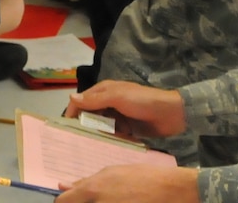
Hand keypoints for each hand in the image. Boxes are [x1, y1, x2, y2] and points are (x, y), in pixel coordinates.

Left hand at [55, 165, 199, 202]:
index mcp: (93, 189)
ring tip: (116, 199)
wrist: (173, 191)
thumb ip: (88, 182)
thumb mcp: (114, 173)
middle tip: (99, 199)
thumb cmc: (143, 177)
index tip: (72, 202)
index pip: (63, 202)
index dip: (65, 202)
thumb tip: (64, 186)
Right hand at [65, 80, 187, 138]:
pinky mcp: (126, 128)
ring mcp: (117, 116)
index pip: (81, 100)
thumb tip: (71, 98)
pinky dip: (109, 139)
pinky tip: (107, 147)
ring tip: (90, 147)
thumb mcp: (118, 97)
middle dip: (84, 126)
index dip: (73, 112)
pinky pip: (112, 135)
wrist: (171, 114)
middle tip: (76, 143)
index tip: (67, 129)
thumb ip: (95, 99)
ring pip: (100, 126)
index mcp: (104, 91)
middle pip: (89, 115)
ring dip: (97, 134)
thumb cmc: (143, 101)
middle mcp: (108, 102)